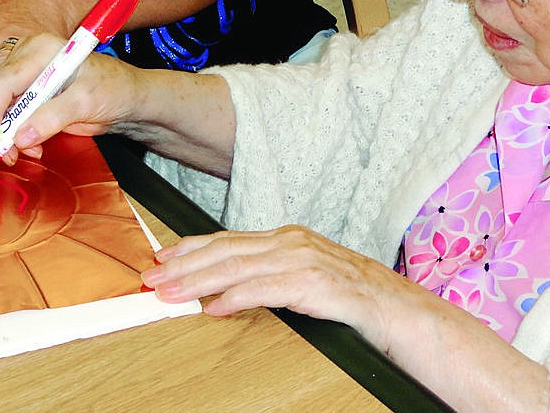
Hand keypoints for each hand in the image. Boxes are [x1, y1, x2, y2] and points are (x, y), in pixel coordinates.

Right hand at [0, 32, 140, 159]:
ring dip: (2, 134)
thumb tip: (20, 137)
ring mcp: (24, 76)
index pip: (3, 80)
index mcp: (41, 48)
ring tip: (20, 153)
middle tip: (5, 154)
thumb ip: (53, 117)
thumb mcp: (86, 102)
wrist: (125, 98)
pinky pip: (6, 115)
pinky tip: (28, 147)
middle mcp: (26, 57)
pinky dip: (11, 135)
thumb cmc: (113, 89)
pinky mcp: (26, 94)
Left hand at [140, 226, 412, 340]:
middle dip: (184, 265)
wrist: (399, 311)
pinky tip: (214, 307)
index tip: (160, 259)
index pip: (228, 239)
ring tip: (170, 294)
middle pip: (226, 250)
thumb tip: (221, 291)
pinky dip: (237, 297)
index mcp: (287, 239)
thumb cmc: (350, 300)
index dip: (190, 249)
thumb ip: (267, 278)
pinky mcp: (317, 285)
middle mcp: (292, 243)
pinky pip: (268, 290)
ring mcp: (305, 261)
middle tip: (151, 279)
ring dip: (199, 282)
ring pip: (239, 268)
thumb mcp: (303, 280)